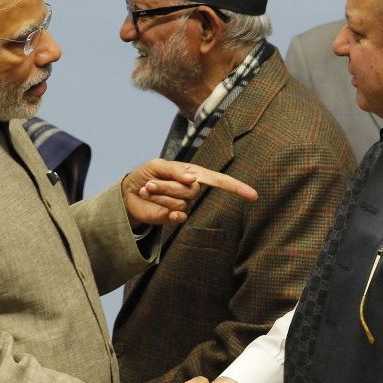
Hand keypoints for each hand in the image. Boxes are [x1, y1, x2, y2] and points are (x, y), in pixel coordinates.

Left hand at [121, 159, 257, 225]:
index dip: (236, 187)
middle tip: (149, 183)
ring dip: (160, 195)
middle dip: (167, 186)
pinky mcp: (175, 217)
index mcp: (193, 173)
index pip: (219, 180)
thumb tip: (195, 179)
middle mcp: (193, 189)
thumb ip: (176, 171)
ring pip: (181, 202)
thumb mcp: (157, 165)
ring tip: (147, 190)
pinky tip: (158, 208)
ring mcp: (185, 204)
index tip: (253, 195)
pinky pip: (178, 216)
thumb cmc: (146, 174)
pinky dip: (167, 211)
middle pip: (192, 190)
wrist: (129, 193)